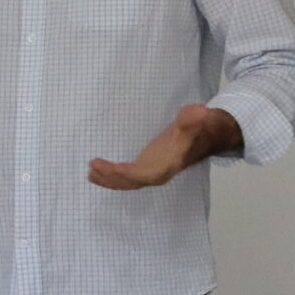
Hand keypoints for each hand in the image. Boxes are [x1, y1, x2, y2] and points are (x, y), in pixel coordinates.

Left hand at [89, 104, 241, 190]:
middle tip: (93, 166)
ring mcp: (151, 173)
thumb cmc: (196, 129)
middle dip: (112, 177)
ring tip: (90, 172)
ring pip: (126, 183)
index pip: (146, 174)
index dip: (129, 174)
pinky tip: (95, 174)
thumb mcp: (194, 122)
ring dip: (108, 179)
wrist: (204, 137)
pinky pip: (126, 179)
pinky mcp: (145, 169)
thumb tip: (200, 111)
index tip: (113, 168)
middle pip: (132, 181)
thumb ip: (192, 119)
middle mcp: (158, 174)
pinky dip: (111, 178)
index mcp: (168, 166)